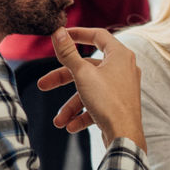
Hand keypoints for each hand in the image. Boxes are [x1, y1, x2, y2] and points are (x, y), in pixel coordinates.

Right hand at [37, 27, 145, 150]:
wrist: (125, 137)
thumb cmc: (108, 102)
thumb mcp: (82, 75)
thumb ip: (68, 53)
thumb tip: (58, 32)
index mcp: (120, 55)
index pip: (98, 35)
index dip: (78, 33)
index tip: (62, 35)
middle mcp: (123, 68)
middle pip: (87, 67)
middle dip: (63, 80)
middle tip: (43, 85)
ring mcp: (122, 87)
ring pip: (90, 90)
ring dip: (72, 106)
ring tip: (58, 121)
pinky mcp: (119, 104)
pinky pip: (98, 104)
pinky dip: (83, 114)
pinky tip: (71, 126)